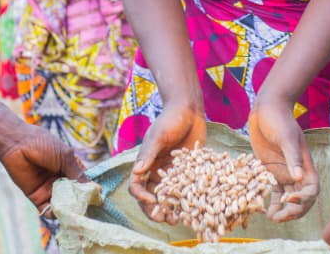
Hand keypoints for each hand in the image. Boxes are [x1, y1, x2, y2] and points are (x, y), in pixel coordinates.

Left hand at [0, 123, 86, 208]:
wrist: (16, 144)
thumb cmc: (43, 144)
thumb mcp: (65, 156)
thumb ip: (78, 174)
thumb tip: (94, 189)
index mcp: (70, 167)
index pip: (84, 182)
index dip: (90, 190)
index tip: (97, 199)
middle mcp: (61, 179)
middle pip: (74, 195)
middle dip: (79, 202)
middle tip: (85, 209)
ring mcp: (49, 188)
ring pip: (62, 204)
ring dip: (66, 209)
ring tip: (71, 212)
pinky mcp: (37, 197)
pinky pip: (47, 208)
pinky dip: (52, 213)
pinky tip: (56, 212)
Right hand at [129, 104, 206, 221]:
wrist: (189, 110)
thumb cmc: (170, 119)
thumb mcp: (158, 135)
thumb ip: (148, 153)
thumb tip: (137, 171)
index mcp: (145, 163)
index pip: (136, 185)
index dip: (141, 197)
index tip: (153, 202)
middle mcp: (155, 169)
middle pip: (150, 195)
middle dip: (155, 209)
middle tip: (164, 219)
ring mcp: (170, 171)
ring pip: (166, 196)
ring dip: (169, 208)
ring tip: (177, 219)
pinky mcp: (186, 170)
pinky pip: (183, 188)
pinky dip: (185, 199)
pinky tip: (193, 207)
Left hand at [247, 97, 318, 222]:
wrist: (266, 109)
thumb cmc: (279, 120)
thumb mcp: (286, 137)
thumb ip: (292, 157)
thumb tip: (299, 177)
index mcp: (306, 164)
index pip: (312, 190)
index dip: (304, 200)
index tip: (288, 200)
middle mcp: (297, 172)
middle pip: (302, 199)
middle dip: (294, 211)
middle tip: (279, 217)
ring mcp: (285, 173)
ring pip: (289, 199)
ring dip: (283, 210)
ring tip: (273, 218)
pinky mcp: (271, 171)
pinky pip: (275, 192)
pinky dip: (273, 202)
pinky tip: (266, 210)